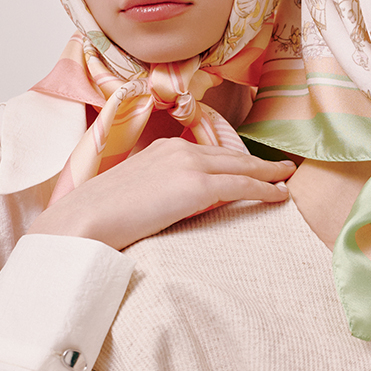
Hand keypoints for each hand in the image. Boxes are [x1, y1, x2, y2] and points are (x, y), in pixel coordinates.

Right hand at [27, 137, 295, 250]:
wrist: (83, 220)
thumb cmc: (99, 216)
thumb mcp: (134, 194)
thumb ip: (158, 191)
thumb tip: (169, 206)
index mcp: (163, 149)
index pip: (209, 153)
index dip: (235, 159)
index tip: (253, 165)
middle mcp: (178, 150)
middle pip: (231, 155)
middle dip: (259, 161)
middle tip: (283, 167)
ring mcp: (188, 165)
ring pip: (241, 167)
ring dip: (268, 173)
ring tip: (287, 180)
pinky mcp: (195, 186)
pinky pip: (241, 186)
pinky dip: (265, 189)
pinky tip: (281, 197)